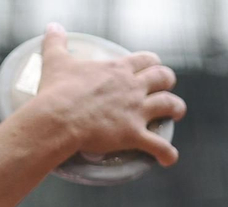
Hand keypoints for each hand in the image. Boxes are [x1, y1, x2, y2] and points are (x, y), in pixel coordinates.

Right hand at [32, 22, 184, 166]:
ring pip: (168, 104)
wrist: (57, 119)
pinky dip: (166, 152)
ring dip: (175, 109)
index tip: (150, 67)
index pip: (145, 60)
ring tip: (175, 113)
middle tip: (164, 88)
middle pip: (163, 78)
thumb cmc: (56, 92)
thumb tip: (51, 27)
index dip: (150, 63)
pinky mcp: (132, 134)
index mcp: (118, 69)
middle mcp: (133, 87)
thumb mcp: (56, 62)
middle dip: (166, 82)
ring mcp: (136, 110)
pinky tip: (169, 158)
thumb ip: (56, 42)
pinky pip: (157, 144)